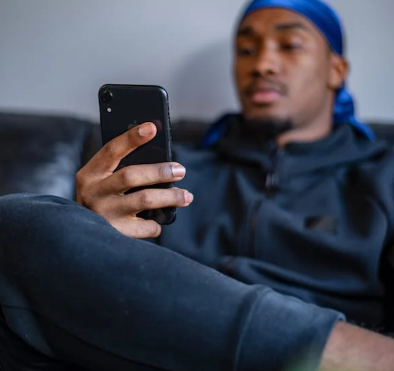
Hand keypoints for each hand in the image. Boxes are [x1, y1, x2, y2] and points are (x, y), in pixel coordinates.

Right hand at [76, 122, 192, 238]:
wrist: (81, 237)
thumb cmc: (101, 201)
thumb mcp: (101, 182)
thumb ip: (120, 170)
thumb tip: (160, 162)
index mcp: (90, 174)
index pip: (112, 150)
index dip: (132, 138)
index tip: (152, 127)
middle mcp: (94, 193)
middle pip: (131, 175)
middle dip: (160, 172)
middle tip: (180, 170)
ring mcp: (105, 214)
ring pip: (144, 200)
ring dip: (170, 196)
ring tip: (186, 196)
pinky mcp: (116, 233)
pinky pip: (146, 226)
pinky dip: (157, 223)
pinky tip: (159, 220)